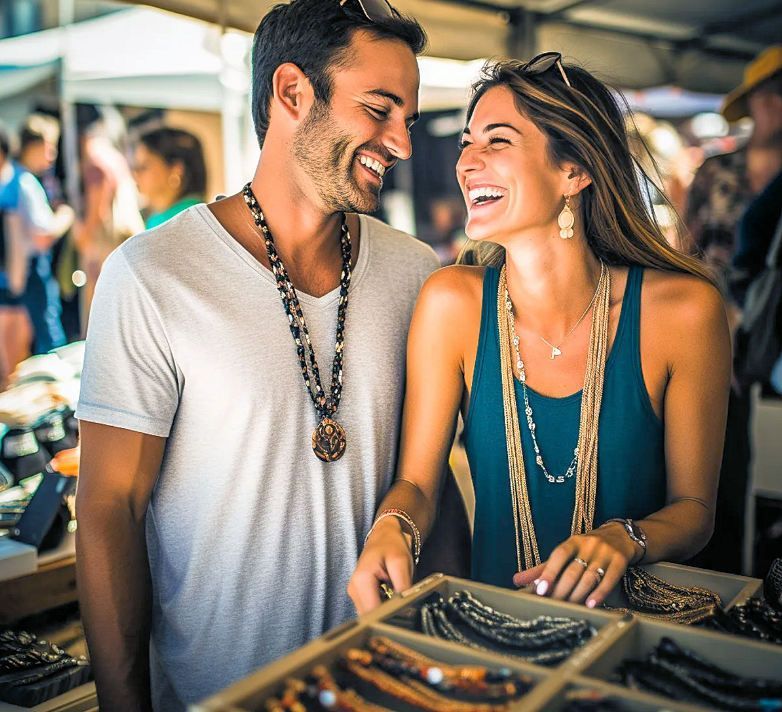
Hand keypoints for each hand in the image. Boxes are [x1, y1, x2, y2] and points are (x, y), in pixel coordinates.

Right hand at [347, 517, 413, 614]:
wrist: (384, 535)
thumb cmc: (392, 545)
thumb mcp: (401, 563)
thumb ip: (402, 587)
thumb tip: (405, 609)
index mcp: (361, 580)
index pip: (373, 613)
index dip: (389, 617)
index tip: (403, 614)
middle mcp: (354, 589)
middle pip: (370, 616)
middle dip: (387, 616)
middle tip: (403, 608)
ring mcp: (355, 592)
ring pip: (370, 615)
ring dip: (384, 612)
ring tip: (397, 600)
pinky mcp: (360, 594)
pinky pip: (371, 608)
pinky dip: (382, 607)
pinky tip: (391, 598)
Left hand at [512, 524, 637, 607]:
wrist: (620, 536)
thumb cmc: (587, 549)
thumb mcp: (566, 553)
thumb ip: (543, 568)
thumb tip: (517, 581)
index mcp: (572, 542)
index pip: (558, 555)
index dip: (548, 572)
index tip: (540, 589)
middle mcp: (588, 545)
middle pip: (573, 570)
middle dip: (561, 589)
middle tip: (553, 605)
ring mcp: (605, 553)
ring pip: (590, 576)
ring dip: (578, 594)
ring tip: (570, 608)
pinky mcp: (620, 561)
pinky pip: (609, 579)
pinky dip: (599, 593)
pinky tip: (591, 604)